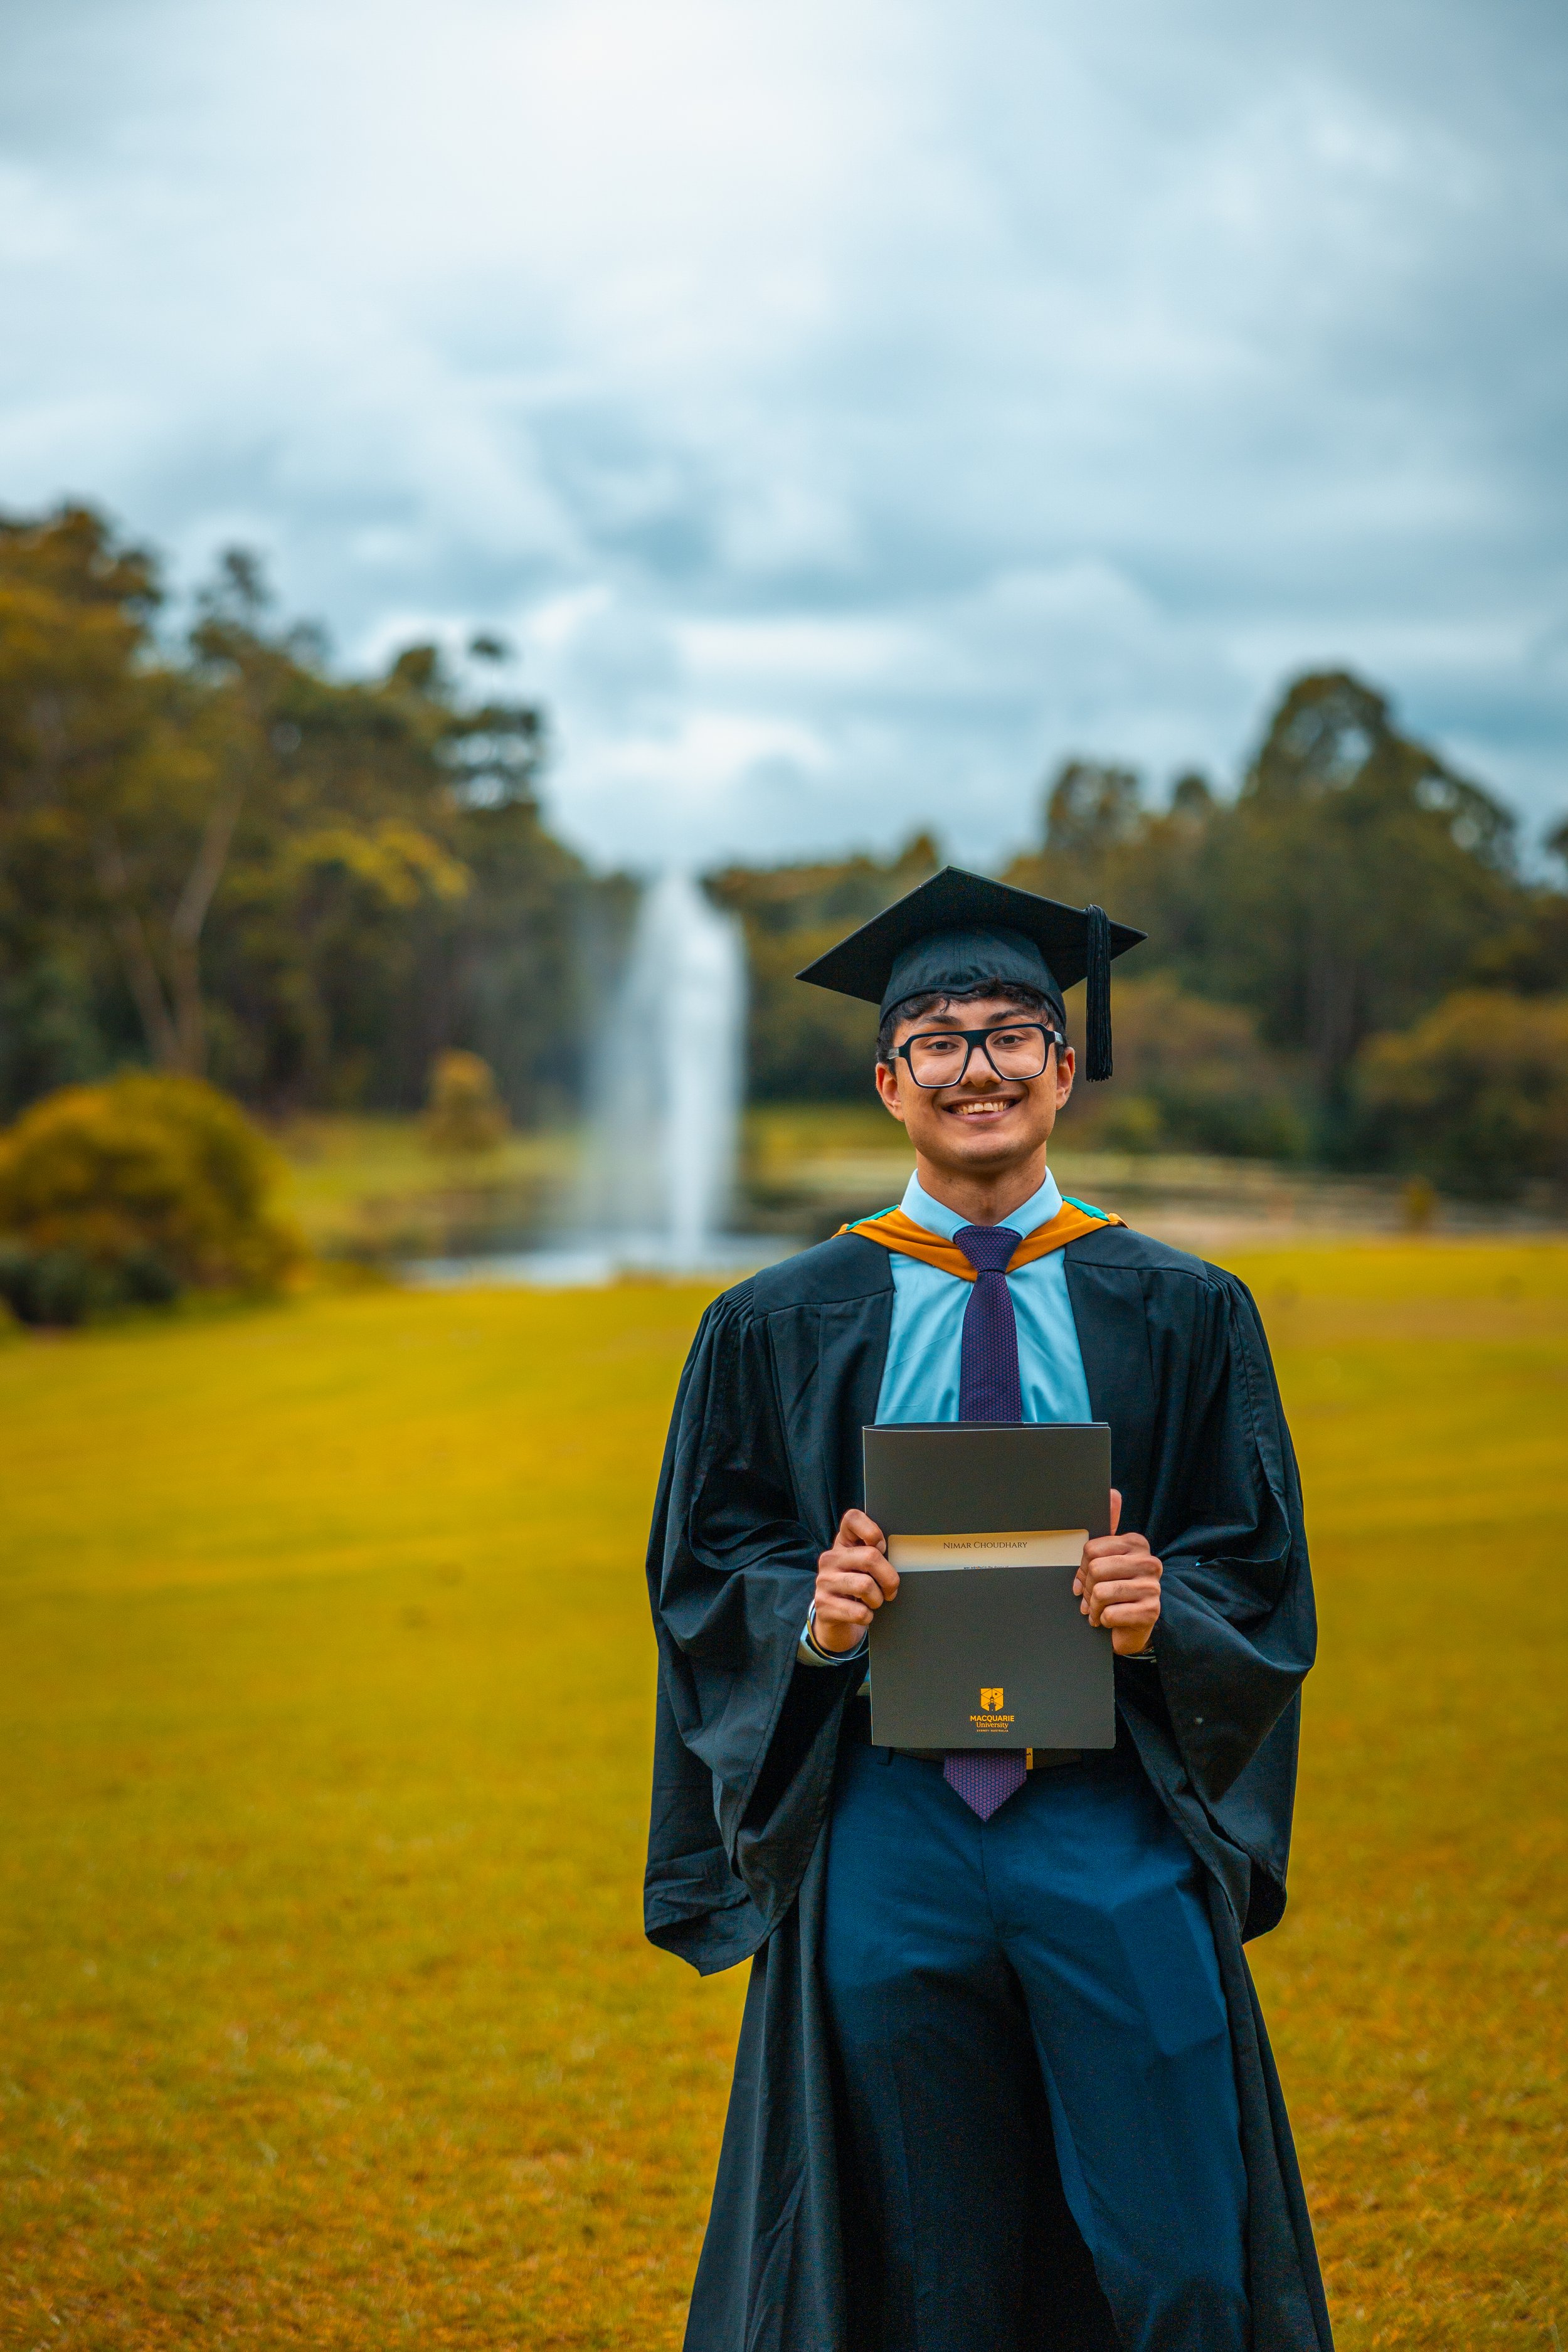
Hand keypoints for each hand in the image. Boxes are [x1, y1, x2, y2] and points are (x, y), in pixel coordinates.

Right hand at [811, 1508, 897, 1652]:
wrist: (837, 1621)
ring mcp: (824, 1581)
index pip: (852, 1518)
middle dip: (889, 1579)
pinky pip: (858, 1611)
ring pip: (865, 1585)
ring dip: (878, 1600)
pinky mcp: (823, 1605)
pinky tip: (863, 1614)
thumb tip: (902, 1557)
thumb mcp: (864, 1568)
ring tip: (873, 1602)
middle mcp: (830, 1558)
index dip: (872, 1531)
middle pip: (871, 1557)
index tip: (881, 1548)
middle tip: (890, 1590)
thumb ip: (876, 1557)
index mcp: (842, 1543)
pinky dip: (868, 1616)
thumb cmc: (858, 1590)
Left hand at [1075, 1489, 1161, 1656]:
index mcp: (1136, 1543)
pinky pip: (1110, 1613)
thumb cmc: (1114, 1590)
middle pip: (1096, 1569)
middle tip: (1090, 1598)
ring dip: (1093, 1607)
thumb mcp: (1108, 1558)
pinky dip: (1103, 1620)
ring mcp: (1153, 1587)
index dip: (1082, 1568)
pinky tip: (1109, 1619)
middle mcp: (1150, 1562)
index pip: (1091, 1549)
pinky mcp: (1152, 1611)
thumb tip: (1113, 1492)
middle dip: (1086, 1589)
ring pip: (1101, 1592)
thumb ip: (1108, 1526)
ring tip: (1096, 1611)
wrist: (1130, 1628)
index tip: (1086, 1578)